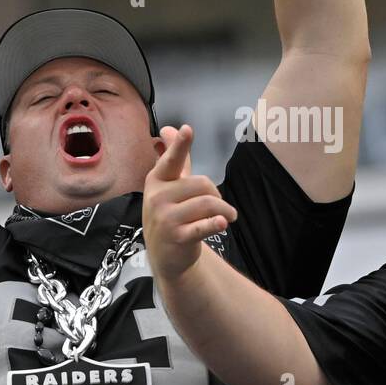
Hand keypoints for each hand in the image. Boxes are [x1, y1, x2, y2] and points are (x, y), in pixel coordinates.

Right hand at [143, 125, 238, 278]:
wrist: (165, 255)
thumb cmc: (171, 214)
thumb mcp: (169, 186)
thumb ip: (175, 159)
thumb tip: (169, 129)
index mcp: (157, 180)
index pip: (171, 160)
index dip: (180, 145)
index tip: (187, 130)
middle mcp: (158, 197)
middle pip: (202, 184)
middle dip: (217, 194)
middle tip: (219, 206)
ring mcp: (165, 218)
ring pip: (208, 204)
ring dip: (225, 210)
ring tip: (228, 217)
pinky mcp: (177, 237)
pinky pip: (203, 226)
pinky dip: (216, 224)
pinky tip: (223, 223)